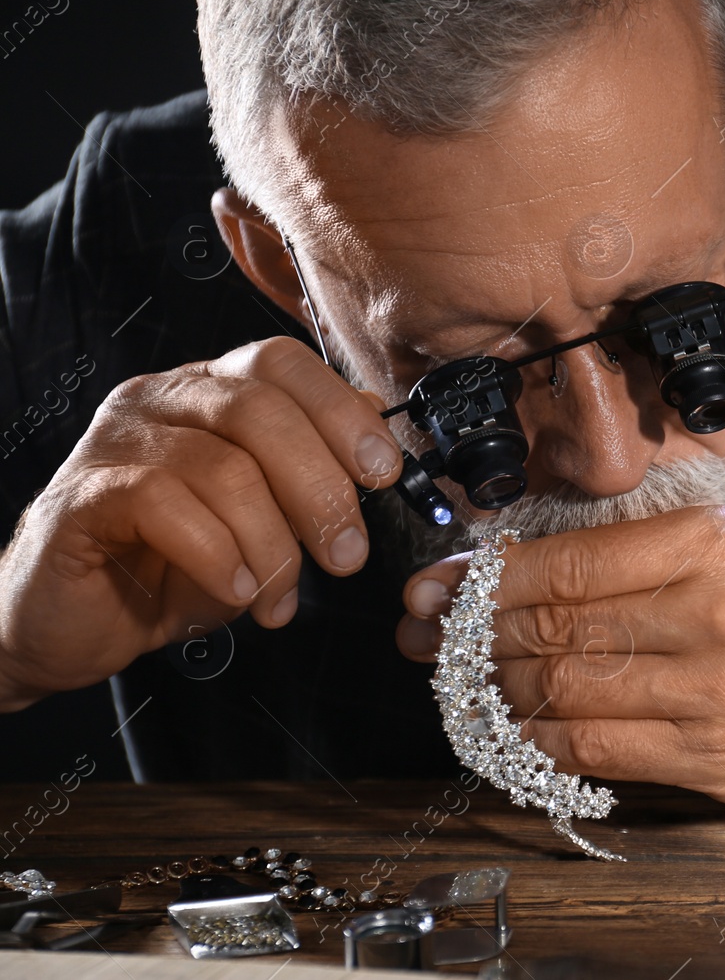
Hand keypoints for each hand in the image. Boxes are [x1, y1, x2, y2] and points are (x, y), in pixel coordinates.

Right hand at [0, 336, 401, 709]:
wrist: (77, 624)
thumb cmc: (174, 567)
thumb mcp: (264, 520)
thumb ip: (311, 479)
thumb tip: (376, 451)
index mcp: (210, 392)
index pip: (283, 364)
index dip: (341, 411)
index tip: (382, 473)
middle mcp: (161, 399)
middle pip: (260, 410)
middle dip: (319, 487)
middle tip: (346, 555)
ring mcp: (116, 440)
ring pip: (223, 467)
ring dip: (271, 542)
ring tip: (280, 596)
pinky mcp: (84, 493)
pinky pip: (163, 503)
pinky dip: (217, 553)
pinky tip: (235, 589)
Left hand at [398, 505, 724, 804]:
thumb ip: (649, 552)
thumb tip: (535, 567)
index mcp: (715, 544)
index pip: (569, 562)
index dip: (487, 578)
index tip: (441, 583)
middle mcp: (714, 613)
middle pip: (555, 627)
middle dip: (473, 634)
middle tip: (432, 636)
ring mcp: (714, 692)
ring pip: (565, 691)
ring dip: (499, 689)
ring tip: (470, 681)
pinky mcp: (715, 758)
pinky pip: (597, 751)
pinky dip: (541, 741)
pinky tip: (518, 728)